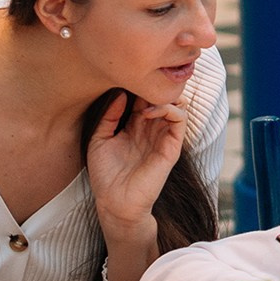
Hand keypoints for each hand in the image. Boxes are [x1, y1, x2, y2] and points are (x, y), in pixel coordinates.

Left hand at [86, 92, 188, 239]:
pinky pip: (180, 120)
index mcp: (134, 126)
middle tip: (139, 82)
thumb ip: (109, 116)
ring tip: (144, 101)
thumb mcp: (99, 139)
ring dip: (162, 96)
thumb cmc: (105, 176)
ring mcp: (162, 137)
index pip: (143, 97)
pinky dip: (169, 109)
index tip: (125, 78)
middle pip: (161, 97)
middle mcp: (151, 129)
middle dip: (152, 87)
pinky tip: (148, 113)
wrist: (115, 203)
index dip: (138, 85)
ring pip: (175, 104)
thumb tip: (121, 93)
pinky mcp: (171, 148)